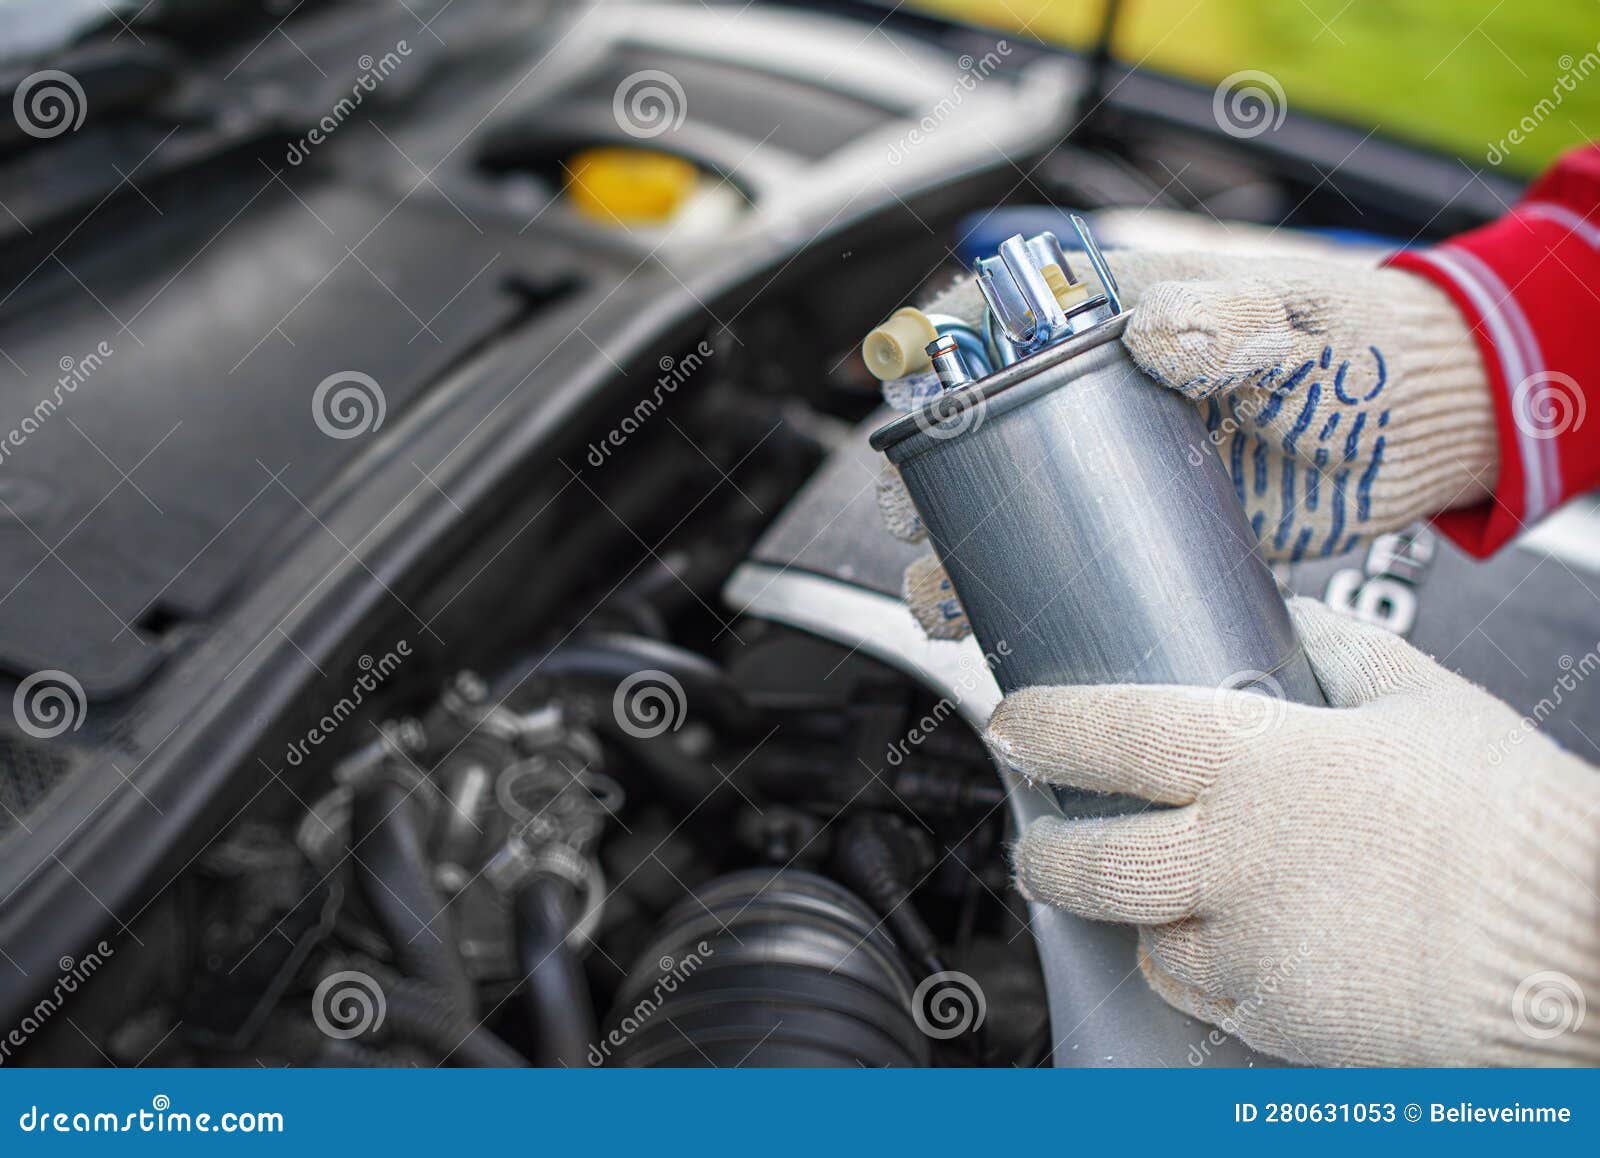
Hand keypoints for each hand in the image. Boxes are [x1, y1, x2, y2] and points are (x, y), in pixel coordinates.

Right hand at [877, 243, 1499, 638]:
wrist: (1421, 426)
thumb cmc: (1358, 344)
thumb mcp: (1292, 320)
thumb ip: (1227, 321)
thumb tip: (1151, 339)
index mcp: (1118, 317)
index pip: (999, 316)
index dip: (934, 344)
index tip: (898, 378)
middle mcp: (1099, 393)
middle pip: (979, 426)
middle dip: (926, 471)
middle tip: (912, 511)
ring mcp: (1116, 466)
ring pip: (1008, 505)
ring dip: (957, 550)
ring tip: (939, 593)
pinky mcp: (1144, 529)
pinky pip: (1066, 561)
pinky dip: (1021, 594)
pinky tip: (997, 625)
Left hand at [994, 596, 1599, 1065]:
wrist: (1578, 944)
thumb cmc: (1511, 815)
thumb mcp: (1424, 700)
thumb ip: (1343, 652)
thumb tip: (1295, 620)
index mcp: (1259, 763)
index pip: (1109, 733)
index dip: (1043, 725)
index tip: (1013, 722)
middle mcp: (1233, 857)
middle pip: (1086, 861)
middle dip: (1045, 850)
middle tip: (1042, 838)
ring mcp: (1250, 947)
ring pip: (1142, 939)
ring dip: (1139, 916)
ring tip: (1161, 896)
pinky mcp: (1278, 1019)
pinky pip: (1202, 997)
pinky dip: (1199, 972)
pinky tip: (1230, 947)